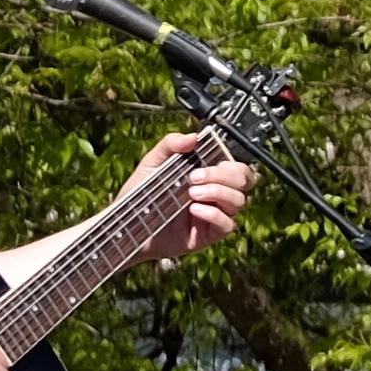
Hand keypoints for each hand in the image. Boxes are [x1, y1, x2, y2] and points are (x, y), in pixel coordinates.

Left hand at [139, 133, 256, 258]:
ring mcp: (215, 214)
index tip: (209, 162)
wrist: (127, 223)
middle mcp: (216, 194)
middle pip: (243, 181)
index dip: (232, 164)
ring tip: (192, 193)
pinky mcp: (209, 234)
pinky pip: (228, 225)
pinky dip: (214, 214)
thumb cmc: (140, 195)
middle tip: (195, 177)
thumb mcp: (151, 163)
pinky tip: (194, 209)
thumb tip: (194, 137)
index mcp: (208, 176)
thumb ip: (170, 145)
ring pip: (239, 201)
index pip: (237, 168)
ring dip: (218, 193)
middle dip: (223, 176)